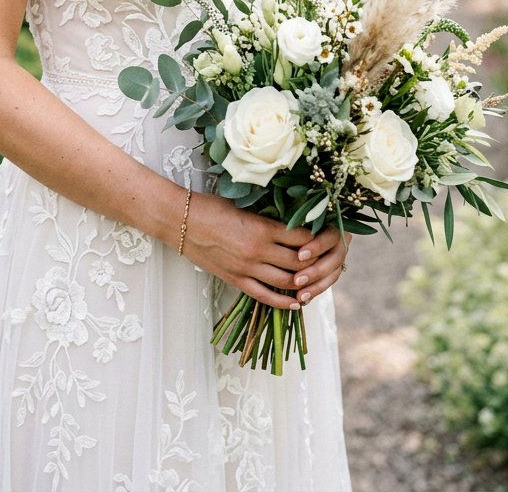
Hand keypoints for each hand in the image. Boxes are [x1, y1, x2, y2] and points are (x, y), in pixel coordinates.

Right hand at [182, 192, 338, 310]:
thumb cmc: (211, 206)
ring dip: (304, 283)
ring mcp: (246, 269)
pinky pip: (264, 296)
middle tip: (326, 259)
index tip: (326, 236)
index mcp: (262, 228)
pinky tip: (295, 302)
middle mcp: (258, 251)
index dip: (318, 239)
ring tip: (314, 280)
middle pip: (299, 263)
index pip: (302, 239)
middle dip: (316, 262)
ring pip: (286, 283)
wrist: (180, 220)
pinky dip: (283, 302)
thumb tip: (294, 221)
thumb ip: (268, 217)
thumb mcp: (244, 205)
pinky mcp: (235, 280)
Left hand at [289, 225, 351, 305]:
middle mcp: (339, 241)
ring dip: (316, 286)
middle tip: (297, 280)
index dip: (318, 246)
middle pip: (335, 259)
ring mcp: (337, 257)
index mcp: (333, 223)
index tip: (300, 255)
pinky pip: (326, 284)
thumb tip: (287, 233)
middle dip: (316, 271)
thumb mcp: (290, 222)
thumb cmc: (286, 222)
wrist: (284, 233)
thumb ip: (294, 228)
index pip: (331, 236)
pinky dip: (314, 292)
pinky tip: (302, 300)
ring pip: (333, 274)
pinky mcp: (331, 272)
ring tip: (299, 296)